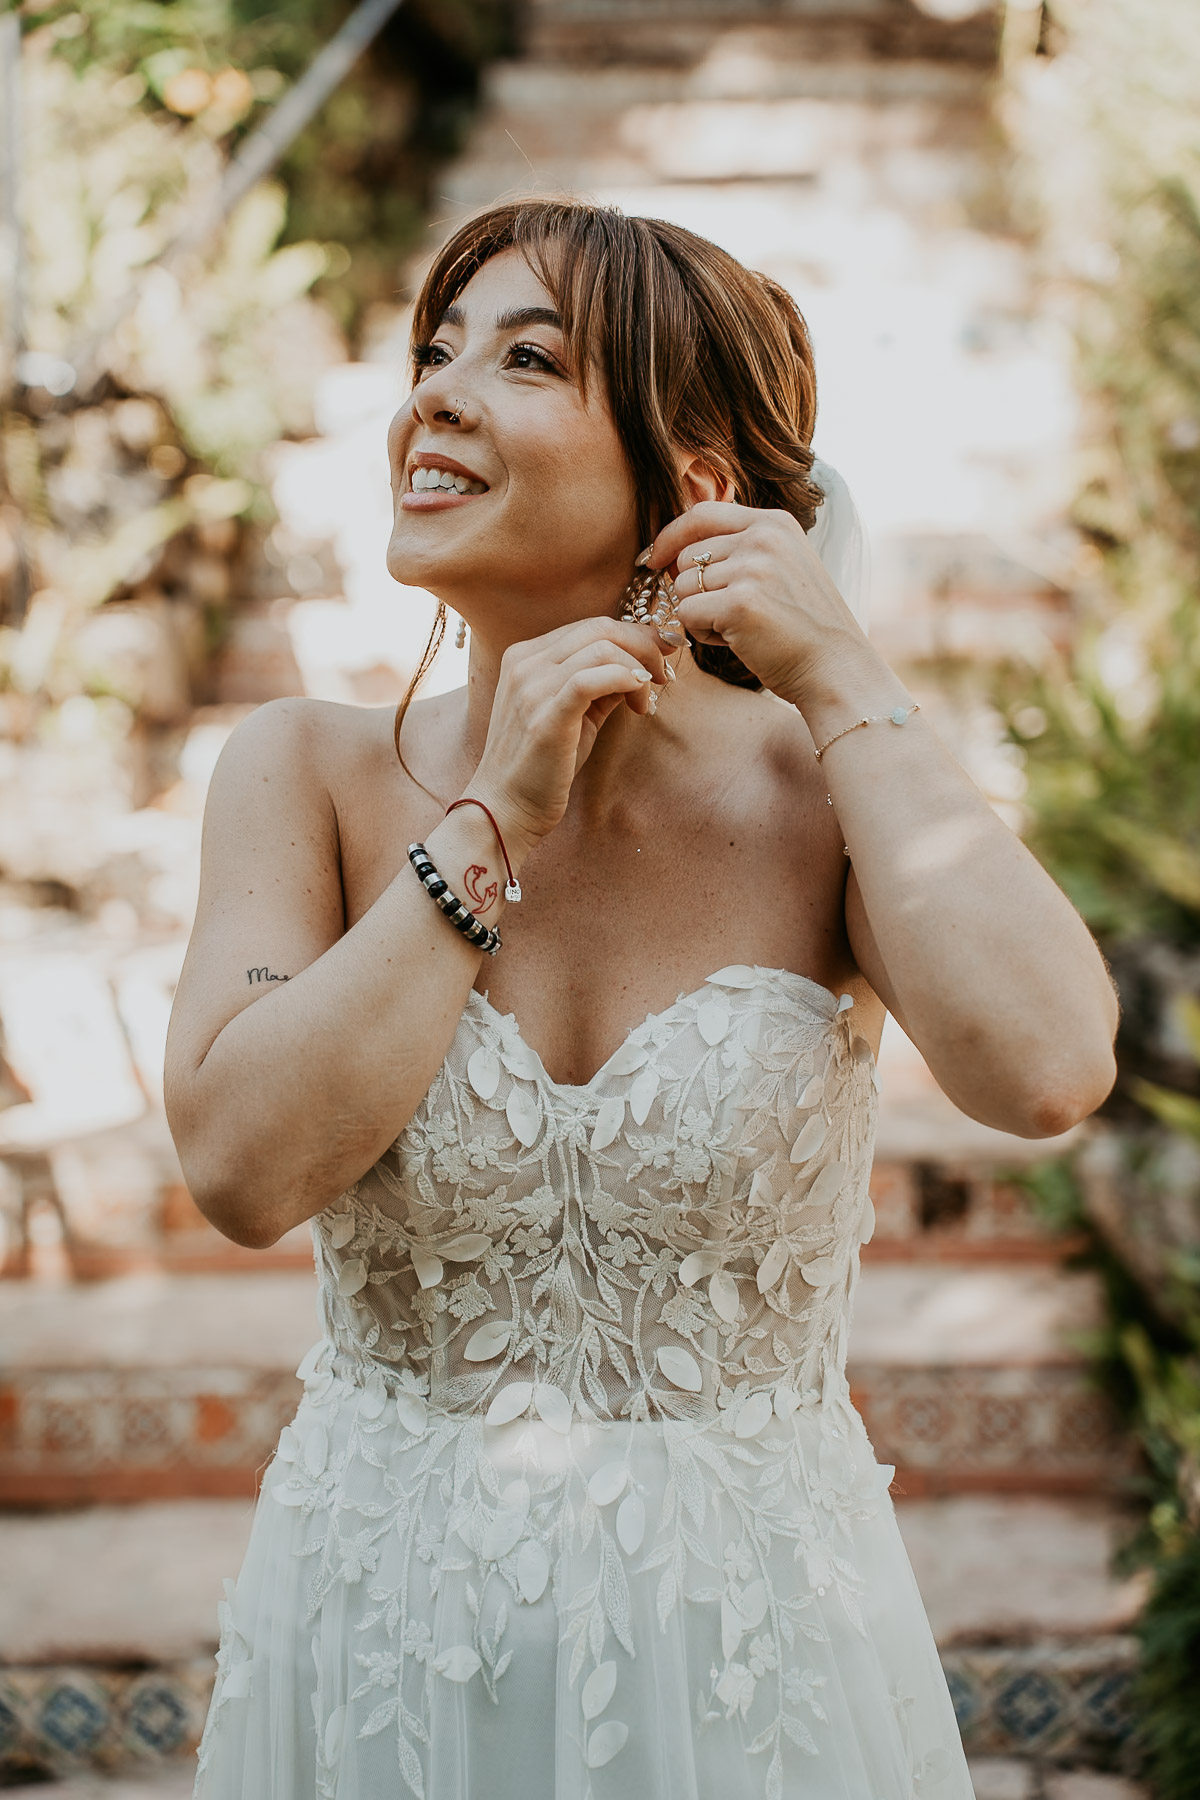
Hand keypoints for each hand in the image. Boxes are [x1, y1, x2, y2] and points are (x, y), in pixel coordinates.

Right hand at [468, 618, 669, 855]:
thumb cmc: (541, 765)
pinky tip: (638, 700)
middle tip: (662, 675)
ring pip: (602, 647)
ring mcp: (531, 686)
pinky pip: (593, 677)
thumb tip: (641, 665)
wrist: (504, 808)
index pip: (589, 626)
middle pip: (599, 627)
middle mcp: (525, 663)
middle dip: (643, 646)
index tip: (660, 657)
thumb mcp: (573, 715)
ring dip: (638, 667)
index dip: (633, 636)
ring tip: (647, 699)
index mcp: (526, 657)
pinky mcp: (546, 715)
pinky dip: (626, 680)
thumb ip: (601, 685)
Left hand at [648, 501, 869, 706]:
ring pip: (683, 587)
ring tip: (739, 628)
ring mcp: (753, 569)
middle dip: (694, 590)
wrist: (836, 667)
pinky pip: (687, 614)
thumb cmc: (805, 627)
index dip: (671, 535)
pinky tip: (736, 641)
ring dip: (700, 614)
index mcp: (775, 523)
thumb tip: (676, 550)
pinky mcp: (739, 604)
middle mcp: (764, 538)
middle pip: (687, 555)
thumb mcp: (784, 567)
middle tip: (729, 614)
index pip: (703, 514)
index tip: (653, 557)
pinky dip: (703, 633)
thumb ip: (743, 548)